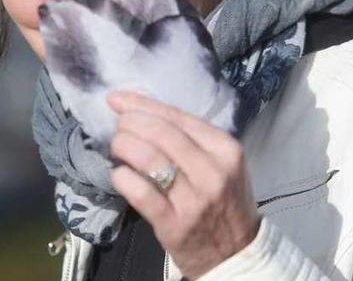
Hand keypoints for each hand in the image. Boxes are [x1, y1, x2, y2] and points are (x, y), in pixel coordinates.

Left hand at [107, 90, 259, 279]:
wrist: (236, 252)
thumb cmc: (224, 201)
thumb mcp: (221, 163)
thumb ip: (191, 139)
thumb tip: (143, 113)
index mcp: (224, 148)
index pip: (177, 117)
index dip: (142, 105)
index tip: (117, 99)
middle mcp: (212, 171)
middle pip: (160, 133)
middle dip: (130, 123)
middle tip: (118, 127)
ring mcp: (194, 199)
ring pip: (149, 158)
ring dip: (124, 146)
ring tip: (117, 146)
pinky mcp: (174, 224)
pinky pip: (141, 193)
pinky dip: (123, 178)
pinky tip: (118, 175)